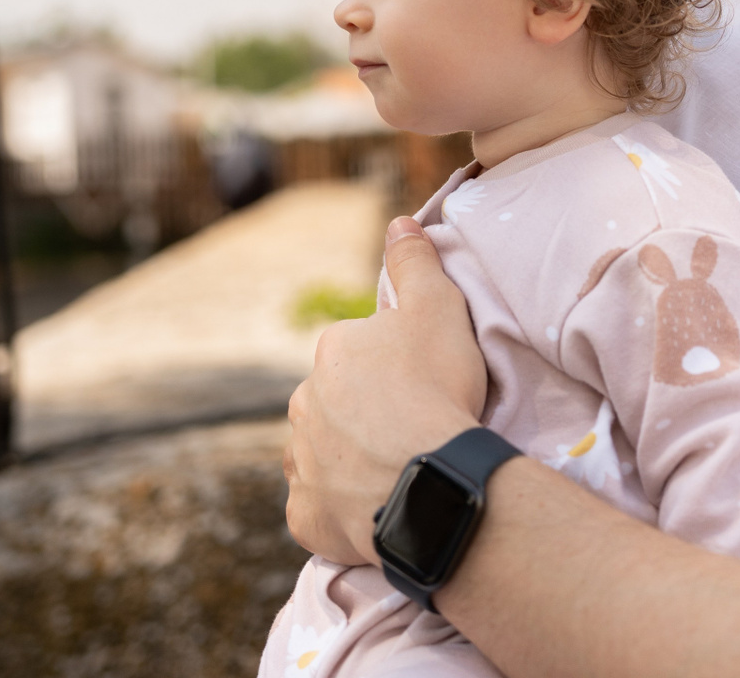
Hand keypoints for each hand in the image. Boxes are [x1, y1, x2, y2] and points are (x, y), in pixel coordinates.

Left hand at [284, 216, 485, 563]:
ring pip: (324, 456)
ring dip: (350, 461)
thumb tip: (398, 222)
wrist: (429, 480)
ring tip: (400, 472)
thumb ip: (416, 263)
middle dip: (365, 415)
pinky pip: (321, 509)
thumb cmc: (436, 388)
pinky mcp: (305, 518)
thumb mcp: (438, 309)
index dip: (396, 370)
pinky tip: (378, 509)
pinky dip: (343, 510)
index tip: (426, 386)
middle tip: (415, 430)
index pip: (360, 354)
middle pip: (337, 405)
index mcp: (331, 353)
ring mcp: (300, 465)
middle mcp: (303, 405)